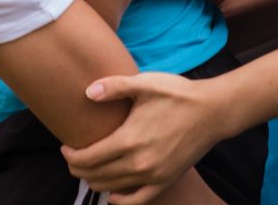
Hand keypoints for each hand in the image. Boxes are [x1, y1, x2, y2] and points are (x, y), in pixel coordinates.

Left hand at [61, 72, 227, 202]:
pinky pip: (137, 201)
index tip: (65, 146)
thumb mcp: (144, 83)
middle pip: (95, 175)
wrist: (212, 111)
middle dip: (78, 169)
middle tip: (73, 157)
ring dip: (94, 181)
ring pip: (112, 188)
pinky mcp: (165, 181)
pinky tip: (112, 195)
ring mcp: (153, 175)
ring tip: (88, 168)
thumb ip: (113, 87)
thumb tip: (87, 93)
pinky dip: (120, 201)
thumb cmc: (177, 94)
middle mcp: (139, 163)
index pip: (88, 158)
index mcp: (129, 140)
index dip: (71, 155)